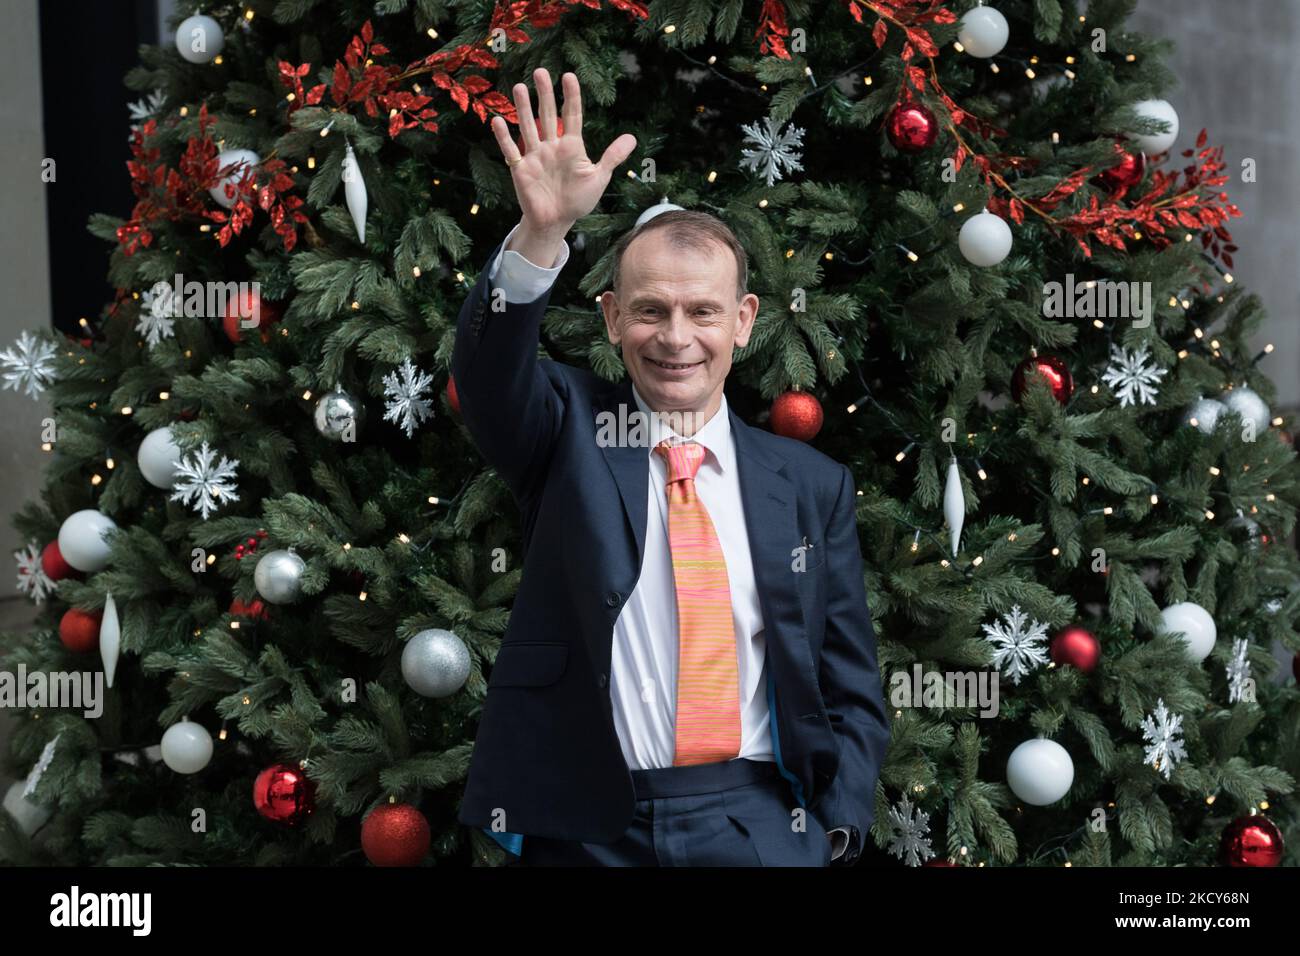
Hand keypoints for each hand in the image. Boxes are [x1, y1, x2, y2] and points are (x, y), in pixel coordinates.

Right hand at [490, 69, 636, 260]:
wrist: (557, 222)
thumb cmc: (578, 200)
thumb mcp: (598, 177)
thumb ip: (612, 157)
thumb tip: (632, 138)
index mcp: (571, 146)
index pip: (571, 115)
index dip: (570, 96)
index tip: (568, 76)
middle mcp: (551, 146)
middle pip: (547, 115)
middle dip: (544, 94)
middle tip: (540, 71)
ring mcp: (535, 156)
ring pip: (528, 127)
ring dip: (523, 108)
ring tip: (519, 87)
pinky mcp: (521, 169)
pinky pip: (511, 150)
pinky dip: (504, 137)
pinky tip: (497, 120)